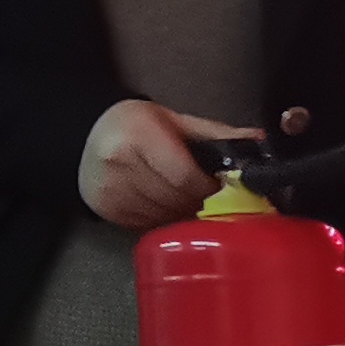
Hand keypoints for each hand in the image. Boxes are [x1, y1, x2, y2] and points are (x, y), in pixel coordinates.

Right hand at [81, 98, 258, 227]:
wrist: (85, 138)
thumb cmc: (137, 126)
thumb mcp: (176, 120)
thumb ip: (217, 134)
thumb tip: (259, 140)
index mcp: (138, 136)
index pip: (183, 176)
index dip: (208, 186)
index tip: (222, 186)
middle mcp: (119, 165)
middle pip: (175, 199)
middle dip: (199, 200)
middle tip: (209, 194)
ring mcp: (110, 190)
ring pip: (163, 215)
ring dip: (183, 212)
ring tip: (187, 197)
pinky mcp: (107, 210)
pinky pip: (148, 224)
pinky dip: (165, 219)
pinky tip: (166, 204)